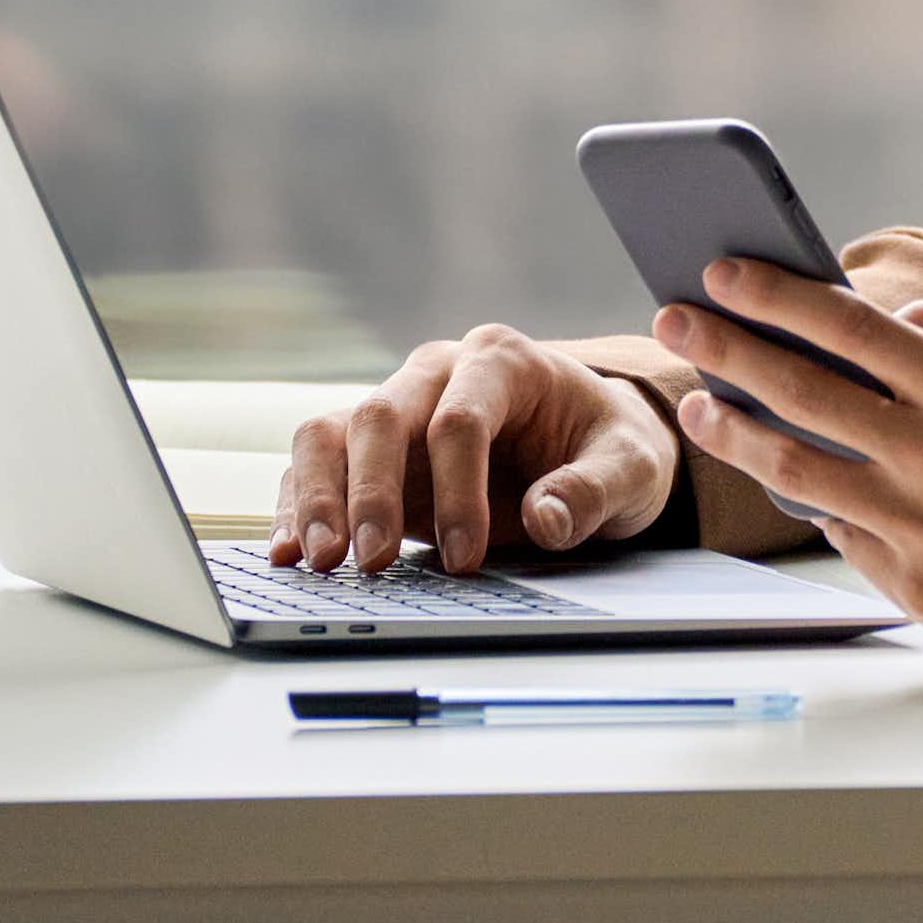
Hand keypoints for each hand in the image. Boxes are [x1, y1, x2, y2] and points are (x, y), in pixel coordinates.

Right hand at [270, 326, 680, 574]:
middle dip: (371, 490)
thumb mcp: (630, 467)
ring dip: (319, 495)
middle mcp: (439, 372)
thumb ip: (594, 489)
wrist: (589, 443)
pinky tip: (291, 552)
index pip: (462, 416)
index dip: (458, 489)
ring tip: (321, 561)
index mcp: (503, 360)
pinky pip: (317, 466)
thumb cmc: (607, 446)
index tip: (464, 557)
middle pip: (383, 414)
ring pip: (331, 432)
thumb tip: (544, 520)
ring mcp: (399, 407)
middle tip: (370, 562)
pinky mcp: (369, 452)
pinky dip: (297, 505)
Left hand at [652, 261, 922, 668]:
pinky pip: (845, 536)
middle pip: (804, 392)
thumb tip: (882, 319)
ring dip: (738, 433)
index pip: (850, 327)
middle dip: (728, 348)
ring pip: (801, 472)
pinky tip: (782, 474)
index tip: (723, 270)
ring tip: (701, 404)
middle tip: (675, 319)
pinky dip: (810, 500)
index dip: (777, 295)